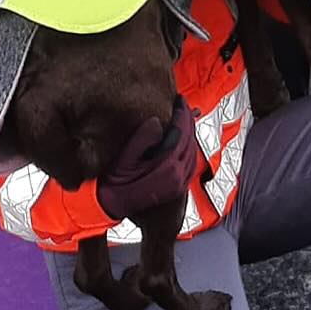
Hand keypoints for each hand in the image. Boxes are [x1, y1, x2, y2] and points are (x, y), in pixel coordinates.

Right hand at [96, 97, 198, 222]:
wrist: (118, 209)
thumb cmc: (117, 185)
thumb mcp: (124, 160)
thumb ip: (141, 140)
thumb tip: (157, 121)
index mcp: (168, 166)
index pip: (181, 132)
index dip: (181, 113)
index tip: (179, 100)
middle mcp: (179, 174)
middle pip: (190, 140)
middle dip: (188, 120)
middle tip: (183, 104)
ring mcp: (181, 182)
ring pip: (193, 150)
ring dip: (190, 132)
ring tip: (184, 117)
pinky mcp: (180, 187)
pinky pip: (191, 162)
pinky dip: (190, 147)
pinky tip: (184, 140)